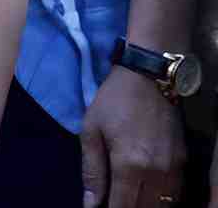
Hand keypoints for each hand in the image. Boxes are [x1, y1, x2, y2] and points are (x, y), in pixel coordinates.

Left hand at [80, 65, 184, 207]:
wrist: (149, 78)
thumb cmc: (114, 102)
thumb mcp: (91, 132)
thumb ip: (92, 171)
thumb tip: (90, 204)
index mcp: (129, 165)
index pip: (123, 207)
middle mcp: (156, 172)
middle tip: (112, 203)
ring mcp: (174, 169)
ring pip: (163, 206)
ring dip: (145, 207)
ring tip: (127, 200)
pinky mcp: (183, 163)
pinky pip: (176, 194)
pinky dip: (162, 201)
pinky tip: (148, 197)